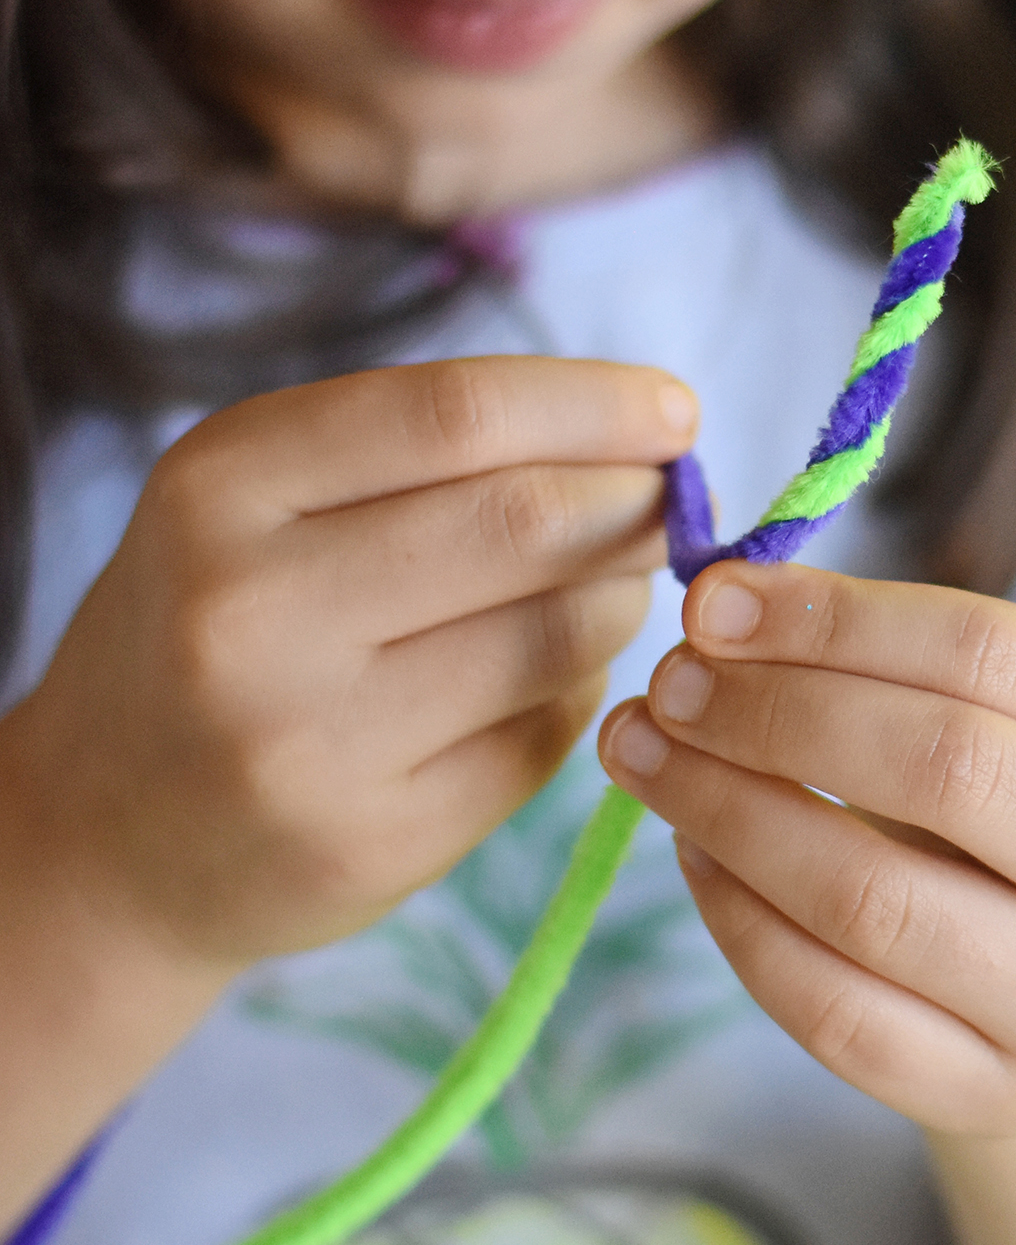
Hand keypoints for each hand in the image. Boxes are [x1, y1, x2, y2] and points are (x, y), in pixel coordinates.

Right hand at [3, 356, 693, 979]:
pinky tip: (552, 675)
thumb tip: (652, 437)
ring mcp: (312, 742)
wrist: (109, 834)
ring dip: (621, 595)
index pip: (457, 415)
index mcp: (221, 488)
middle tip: (667, 504)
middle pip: (526, 521)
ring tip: (606, 582)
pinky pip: (547, 734)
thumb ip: (425, 451)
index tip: (676, 411)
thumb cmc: (218, 626)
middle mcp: (253, 613)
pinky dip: (581, 688)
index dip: (596, 403)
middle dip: (633, 502)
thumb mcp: (260, 501)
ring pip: (559, 633)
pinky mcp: (376, 841)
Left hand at [598, 563, 1015, 1135]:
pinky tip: (694, 852)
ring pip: (872, 901)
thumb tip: (721, 609)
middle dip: (776, 712)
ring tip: (648, 755)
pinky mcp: (1001, 1098)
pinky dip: (739, 923)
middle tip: (669, 684)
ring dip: (728, 812)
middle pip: (946, 768)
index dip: (838, 620)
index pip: (995, 654)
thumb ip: (898, 653)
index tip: (715, 602)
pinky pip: (835, 1014)